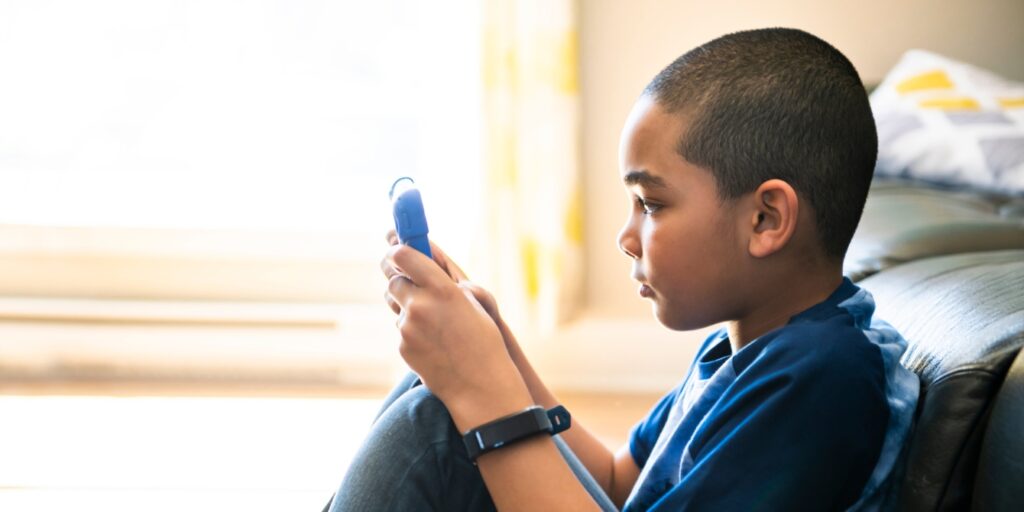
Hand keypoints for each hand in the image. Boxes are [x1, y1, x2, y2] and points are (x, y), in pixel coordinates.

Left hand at [381, 241, 531, 428]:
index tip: (397, 250)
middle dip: (399, 277)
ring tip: (432, 318)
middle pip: (393, 279)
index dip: (398, 250)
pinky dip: (412, 330)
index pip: (403, 255)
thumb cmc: (484, 341)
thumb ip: (444, 283)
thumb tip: (422, 267)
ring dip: (407, 305)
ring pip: (396, 305)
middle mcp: (421, 305)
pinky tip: (434, 341)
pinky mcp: (403, 346)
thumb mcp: (472, 303)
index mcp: (443, 289)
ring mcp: (408, 328)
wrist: (480, 386)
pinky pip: (401, 328)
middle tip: (407, 278)